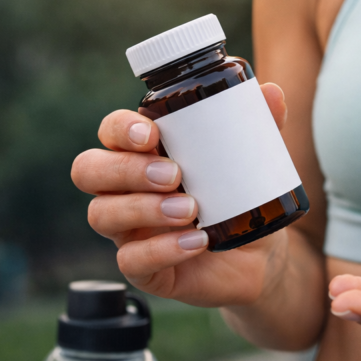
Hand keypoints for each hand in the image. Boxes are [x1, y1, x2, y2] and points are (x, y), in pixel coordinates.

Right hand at [71, 82, 290, 307]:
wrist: (260, 254)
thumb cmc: (242, 197)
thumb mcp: (254, 160)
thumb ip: (259, 126)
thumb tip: (272, 93)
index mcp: (142, 154)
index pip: (110, 132)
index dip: (120, 129)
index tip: (153, 134)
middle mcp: (124, 190)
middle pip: (88, 170)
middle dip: (125, 168)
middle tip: (173, 173)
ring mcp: (129, 230)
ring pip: (102, 214)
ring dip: (144, 208)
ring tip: (190, 208)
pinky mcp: (144, 268)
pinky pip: (131, 261)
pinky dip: (163, 249)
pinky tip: (196, 241)